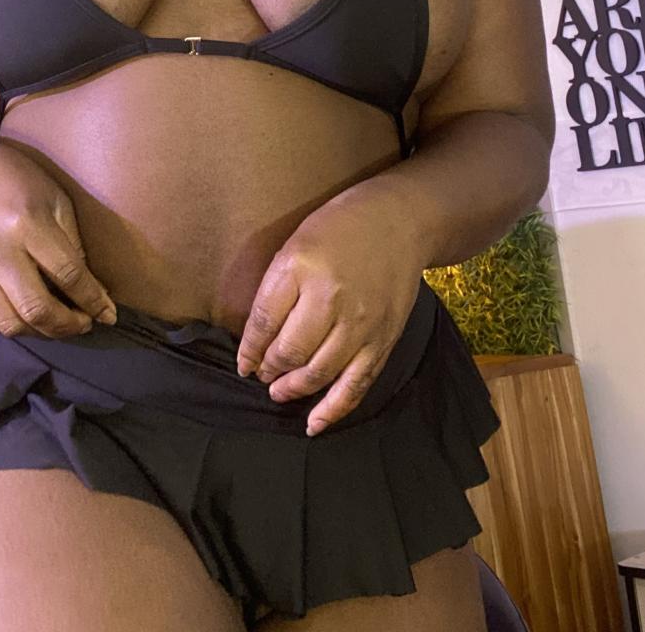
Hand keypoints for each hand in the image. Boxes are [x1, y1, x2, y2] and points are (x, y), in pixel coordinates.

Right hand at [0, 138, 118, 339]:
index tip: (109, 314)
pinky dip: (16, 328)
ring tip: (60, 323)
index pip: (68, 274)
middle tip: (86, 322)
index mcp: (27, 224)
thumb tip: (91, 289)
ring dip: (43, 333)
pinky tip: (31, 318)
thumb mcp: (56, 200)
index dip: (93, 300)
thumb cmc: (17, 182)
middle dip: (69, 325)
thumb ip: (73, 244)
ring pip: (13, 325)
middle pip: (37, 309)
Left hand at [235, 181, 425, 434]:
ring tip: (278, 392)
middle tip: (261, 375)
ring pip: (320, 372)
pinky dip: (334, 409)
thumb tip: (258, 337)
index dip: (249, 349)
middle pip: (290, 351)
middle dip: (270, 369)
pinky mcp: (383, 341)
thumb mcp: (296, 243)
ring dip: (294, 389)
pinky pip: (356, 384)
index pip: (264, 321)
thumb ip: (277, 288)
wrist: (401, 222)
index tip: (243, 363)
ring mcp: (361, 324)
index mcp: (302, 268)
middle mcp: (332, 299)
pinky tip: (315, 423)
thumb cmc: (339, 226)